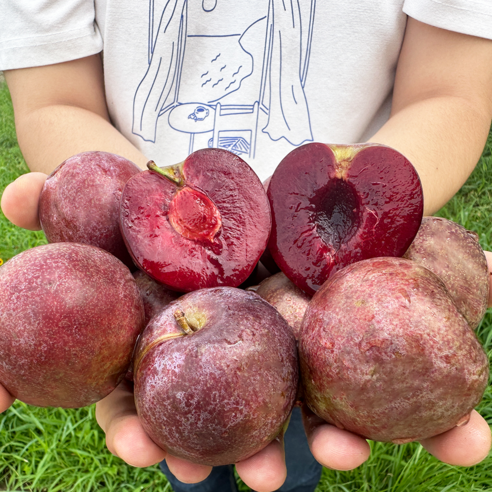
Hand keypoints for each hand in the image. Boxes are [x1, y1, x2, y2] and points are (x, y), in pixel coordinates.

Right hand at [2, 173, 491, 488]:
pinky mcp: (344, 330)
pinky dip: (398, 402)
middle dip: (234, 452)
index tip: (138, 445)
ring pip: (305, 404)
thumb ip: (66, 200)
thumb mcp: (128, 190)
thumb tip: (9, 197)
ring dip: (323, 437)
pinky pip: (366, 373)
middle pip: (230, 413)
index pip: (151, 389)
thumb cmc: (205, 188)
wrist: (307, 171)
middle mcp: (235, 347)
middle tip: (246, 482)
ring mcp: (293, 344)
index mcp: (179, 329)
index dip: (139, 421)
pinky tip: (438, 431)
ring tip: (340, 458)